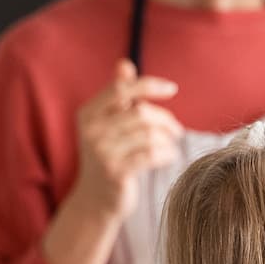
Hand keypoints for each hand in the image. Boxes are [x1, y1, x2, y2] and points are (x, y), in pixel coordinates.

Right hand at [72, 60, 183, 223]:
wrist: (95, 200)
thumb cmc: (108, 155)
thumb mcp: (108, 124)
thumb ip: (117, 94)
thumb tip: (123, 63)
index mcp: (88, 114)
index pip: (121, 88)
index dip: (149, 85)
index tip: (172, 89)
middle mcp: (91, 131)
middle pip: (140, 113)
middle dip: (165, 119)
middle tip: (176, 129)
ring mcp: (102, 153)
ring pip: (149, 135)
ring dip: (168, 139)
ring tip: (171, 144)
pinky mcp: (116, 173)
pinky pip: (152, 155)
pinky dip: (167, 153)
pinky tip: (169, 155)